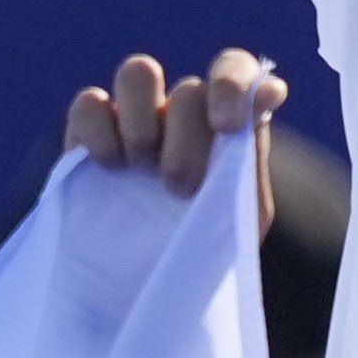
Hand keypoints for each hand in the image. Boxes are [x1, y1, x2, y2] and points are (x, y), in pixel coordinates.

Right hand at [65, 47, 284, 234]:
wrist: (152, 288)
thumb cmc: (205, 250)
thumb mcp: (243, 213)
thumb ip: (252, 153)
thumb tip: (268, 90)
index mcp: (225, 125)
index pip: (234, 69)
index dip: (231, 84)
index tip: (228, 125)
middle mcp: (182, 113)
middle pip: (188, 88)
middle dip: (187, 138)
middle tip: (181, 187)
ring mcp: (135, 119)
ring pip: (137, 73)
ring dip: (142, 121)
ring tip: (141, 168)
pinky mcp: (89, 135)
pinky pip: (89, 104)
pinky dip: (99, 130)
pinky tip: (110, 167)